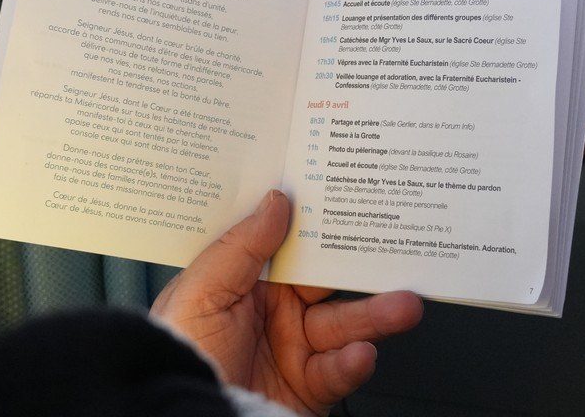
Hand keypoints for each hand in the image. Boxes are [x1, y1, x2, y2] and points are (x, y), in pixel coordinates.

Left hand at [150, 189, 422, 415]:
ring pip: (345, 322)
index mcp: (243, 282)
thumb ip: (241, 246)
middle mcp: (272, 312)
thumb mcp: (200, 292)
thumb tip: (276, 200)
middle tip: (395, 250)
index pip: (288, 244)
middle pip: (327, 281)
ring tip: (404, 306)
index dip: (317, 222)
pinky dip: (354, 362)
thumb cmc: (180, 356)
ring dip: (378, 313)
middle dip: (362, 267)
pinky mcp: (310, 386)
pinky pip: (340, 369)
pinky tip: (360, 353)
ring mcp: (294, 349)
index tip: (349, 198)